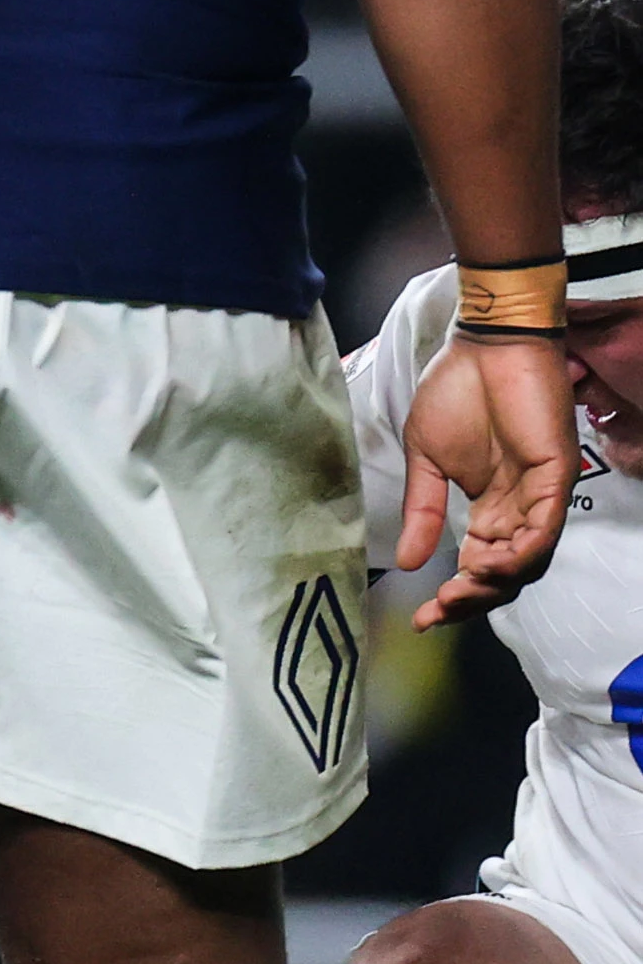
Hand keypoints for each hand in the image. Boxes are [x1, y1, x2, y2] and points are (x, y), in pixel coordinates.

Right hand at [400, 331, 580, 627]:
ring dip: (496, 584)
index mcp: (489, 506)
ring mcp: (540, 493)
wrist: (484, 347)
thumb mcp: (425, 461)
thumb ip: (422, 511)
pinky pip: (545, 529)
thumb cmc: (456, 391)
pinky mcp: (556, 475)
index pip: (479, 565)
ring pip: (529, 560)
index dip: (454, 596)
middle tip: (440, 609)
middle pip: (507, 574)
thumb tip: (407, 562)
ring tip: (460, 590)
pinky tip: (488, 564)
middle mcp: (519, 508)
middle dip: (473, 600)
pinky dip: (520, 553)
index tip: (423, 617)